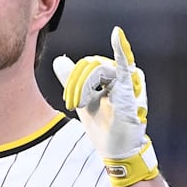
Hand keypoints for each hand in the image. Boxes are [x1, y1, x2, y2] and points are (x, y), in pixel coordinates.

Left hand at [52, 26, 157, 186]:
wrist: (116, 151)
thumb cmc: (105, 128)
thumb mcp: (83, 100)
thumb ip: (73, 80)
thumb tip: (59, 60)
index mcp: (109, 77)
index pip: (85, 65)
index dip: (73, 81)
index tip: (68, 102)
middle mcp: (119, 76)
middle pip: (89, 64)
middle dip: (75, 84)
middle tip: (72, 104)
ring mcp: (125, 81)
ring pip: (95, 67)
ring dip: (82, 85)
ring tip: (81, 104)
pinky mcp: (128, 90)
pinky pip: (123, 66)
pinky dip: (121, 49)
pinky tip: (117, 34)